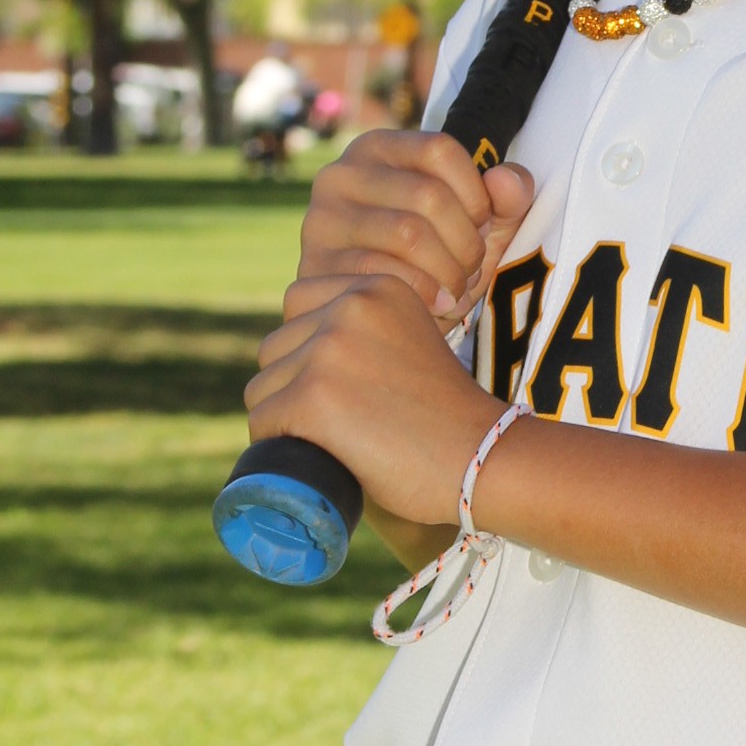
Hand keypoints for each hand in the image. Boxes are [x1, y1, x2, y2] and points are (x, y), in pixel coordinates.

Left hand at [245, 274, 502, 530]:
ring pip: (264, 387)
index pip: (298, 305)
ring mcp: (329, 350)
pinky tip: (319, 455)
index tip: (345, 385)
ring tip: (336, 438)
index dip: (309, 350)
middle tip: (344, 420)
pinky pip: (264, 421)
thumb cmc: (447, 415)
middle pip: (276, 347)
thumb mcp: (410, 341)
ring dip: (287, 417)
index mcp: (377, 287)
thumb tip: (296, 346)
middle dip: (295, 386)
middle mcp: (350, 307)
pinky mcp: (313, 396)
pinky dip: (280, 446)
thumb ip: (362, 328)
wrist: (482, 458)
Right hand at [287, 129, 532, 328]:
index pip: (439, 149)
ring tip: (456, 289)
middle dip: (466, 242)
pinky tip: (434, 305)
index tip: (481, 225)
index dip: (475, 192)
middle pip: (428, 195)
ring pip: (409, 234)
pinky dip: (423, 294)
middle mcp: (340, 175)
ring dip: (449, 271)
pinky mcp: (316, 267)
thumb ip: (507, 198)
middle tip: (472, 269)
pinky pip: (383, 274)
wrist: (384, 320)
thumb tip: (506, 180)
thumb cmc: (437, 260)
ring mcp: (322, 220)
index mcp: (378, 149)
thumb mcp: (480, 226)